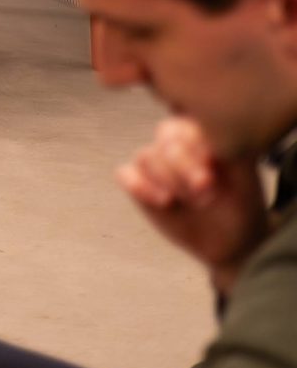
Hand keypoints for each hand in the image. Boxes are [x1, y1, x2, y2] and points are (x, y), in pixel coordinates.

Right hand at [119, 116, 269, 295]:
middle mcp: (174, 145)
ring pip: (145, 157)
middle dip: (183, 170)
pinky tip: (165, 202)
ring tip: (191, 202)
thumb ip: (225, 148)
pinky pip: (125, 174)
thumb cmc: (242, 205)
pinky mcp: (139, 184)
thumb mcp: (244, 176)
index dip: (194, 151)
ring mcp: (155, 164)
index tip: (213, 177)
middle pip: (163, 141)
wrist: (230, 241)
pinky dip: (141, 187)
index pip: (184, 126)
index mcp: (199, 135)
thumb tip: (206, 133)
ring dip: (169, 182)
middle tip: (204, 193)